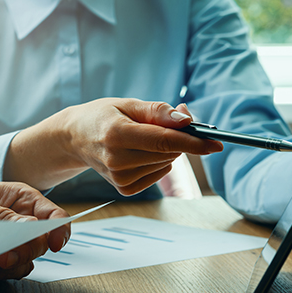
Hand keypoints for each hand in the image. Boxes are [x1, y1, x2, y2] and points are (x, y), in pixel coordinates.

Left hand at [0, 181, 70, 282]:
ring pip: (25, 264)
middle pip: (39, 245)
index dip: (58, 230)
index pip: (51, 215)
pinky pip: (4, 277)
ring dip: (7, 268)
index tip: (53, 243)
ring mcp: (4, 246)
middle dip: (24, 253)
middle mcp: (15, 224)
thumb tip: (29, 226)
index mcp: (17, 201)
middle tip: (4, 255)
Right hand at [5, 98, 222, 193]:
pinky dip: (156, 162)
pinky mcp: (123, 188)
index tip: (217, 143)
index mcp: (117, 133)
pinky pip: (158, 173)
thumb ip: (158, 111)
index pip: (164, 140)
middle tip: (163, 123)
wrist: (74, 138)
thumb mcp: (127, 104)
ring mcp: (119, 177)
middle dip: (178, 137)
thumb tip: (187, 120)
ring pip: (167, 163)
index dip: (193, 141)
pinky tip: (137, 154)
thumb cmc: (103, 116)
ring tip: (140, 138)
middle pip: (169, 152)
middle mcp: (116, 159)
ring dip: (165, 150)